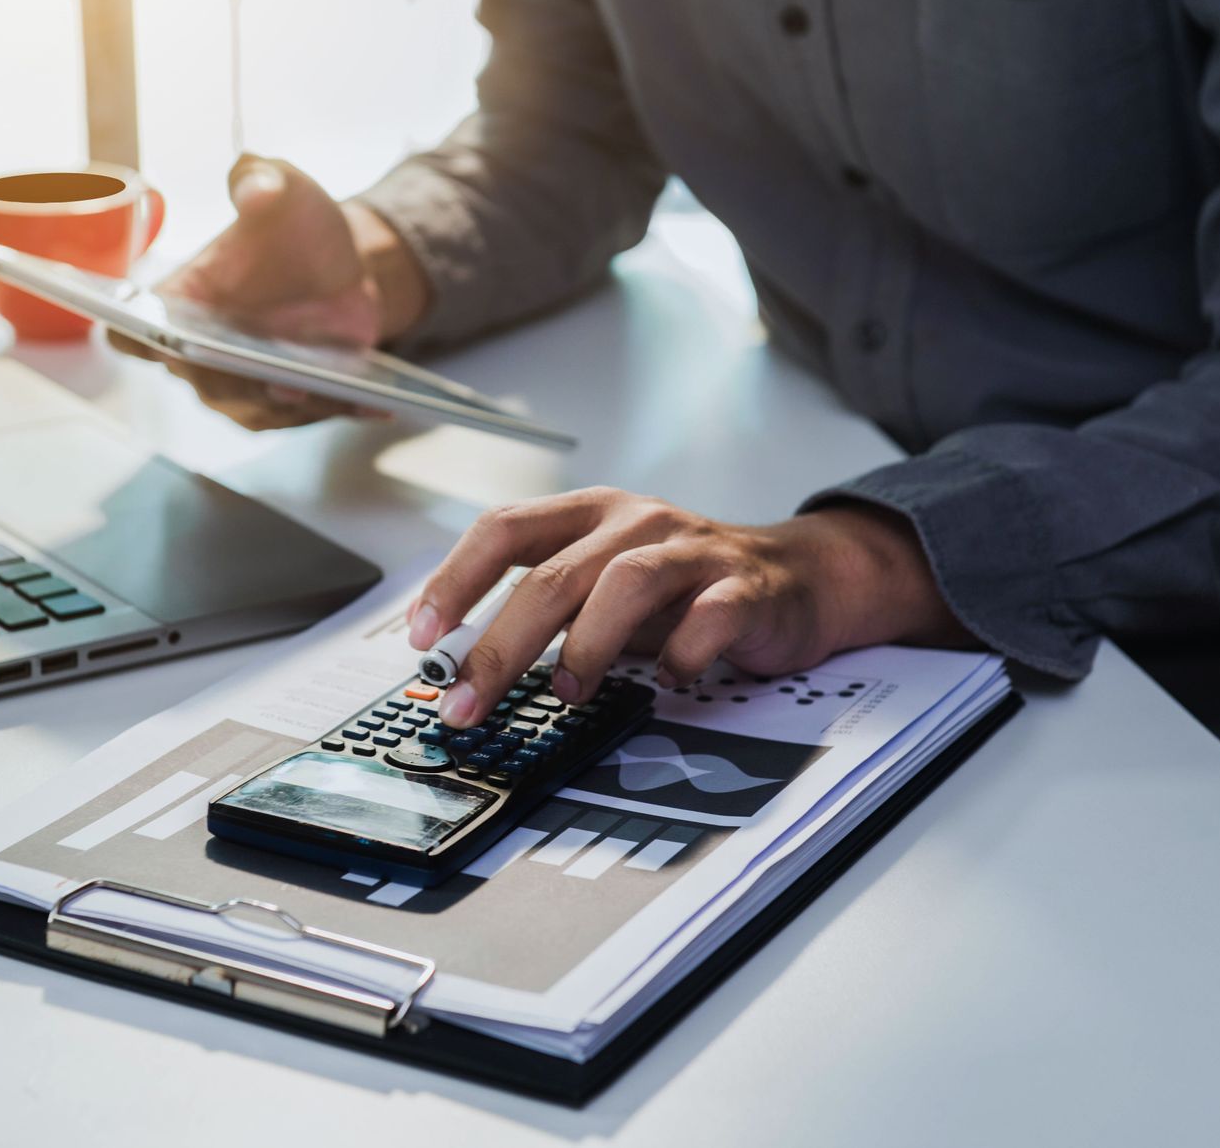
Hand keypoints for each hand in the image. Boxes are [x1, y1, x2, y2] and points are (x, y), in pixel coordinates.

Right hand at [110, 154, 428, 429]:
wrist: (344, 264)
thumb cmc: (294, 225)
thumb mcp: (282, 187)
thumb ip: (260, 178)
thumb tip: (257, 186)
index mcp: (181, 303)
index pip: (132, 332)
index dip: (133, 337)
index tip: (153, 335)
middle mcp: (202, 353)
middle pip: (202, 382)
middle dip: (227, 379)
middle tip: (252, 369)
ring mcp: (245, 384)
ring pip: (255, 410)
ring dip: (285, 404)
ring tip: (310, 388)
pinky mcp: (291, 402)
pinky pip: (308, 416)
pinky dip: (337, 409)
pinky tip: (374, 404)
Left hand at [405, 487, 973, 727]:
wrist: (798, 577)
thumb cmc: (687, 586)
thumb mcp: (607, 582)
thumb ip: (547, 609)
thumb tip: (462, 667)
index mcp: (590, 515)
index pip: (504, 529)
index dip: (455, 582)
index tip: (422, 639)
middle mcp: (635, 522)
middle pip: (551, 575)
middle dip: (499, 647)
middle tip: (468, 704)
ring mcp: (692, 551)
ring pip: (624, 584)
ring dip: (585, 647)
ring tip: (567, 693)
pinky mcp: (745, 588)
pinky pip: (708, 617)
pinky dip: (681, 655)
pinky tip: (669, 683)